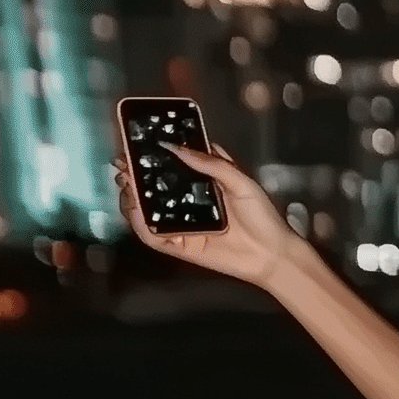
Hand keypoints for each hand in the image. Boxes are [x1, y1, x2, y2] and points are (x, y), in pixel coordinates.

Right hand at [113, 141, 302, 288]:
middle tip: (123, 163)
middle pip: (150, 187)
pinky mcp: (180, 246)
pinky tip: (136, 210)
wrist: (274, 254)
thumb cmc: (263, 217)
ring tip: (127, 184)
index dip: (149, 156)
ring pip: (144, 211)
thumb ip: (211, 164)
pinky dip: (139, 224)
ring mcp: (180, 224)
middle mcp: (186, 202)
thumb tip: (175, 147)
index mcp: (200, 183)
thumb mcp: (241, 182)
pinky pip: (152, 236)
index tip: (134, 144)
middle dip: (132, 174)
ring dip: (130, 197)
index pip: (168, 166)